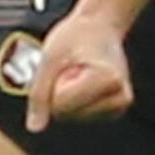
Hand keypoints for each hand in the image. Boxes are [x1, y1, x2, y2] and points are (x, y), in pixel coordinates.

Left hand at [26, 10, 135, 131]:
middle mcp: (120, 97)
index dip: (52, 84)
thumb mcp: (50, 58)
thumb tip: (34, 128)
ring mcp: (119, 107)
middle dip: (59, 91)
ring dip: (67, 96)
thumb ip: (39, 94)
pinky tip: (84, 82)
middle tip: (73, 66)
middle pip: (66, 113)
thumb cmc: (75, 36)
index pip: (60, 103)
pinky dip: (75, 101)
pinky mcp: (114, 112)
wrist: (100, 25)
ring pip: (71, 117)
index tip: (67, 62)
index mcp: (108, 79)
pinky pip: (78, 116)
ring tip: (79, 72)